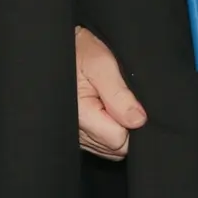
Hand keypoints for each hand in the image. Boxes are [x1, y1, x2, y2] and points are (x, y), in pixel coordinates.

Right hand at [76, 25, 146, 159]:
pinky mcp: (77, 134)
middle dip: (125, 127)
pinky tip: (106, 109)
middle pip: (115, 148)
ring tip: (111, 101)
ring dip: (117, 128)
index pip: (119, 140)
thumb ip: (118, 94)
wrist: (59, 48)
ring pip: (110, 148)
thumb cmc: (79, 52)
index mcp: (81, 116)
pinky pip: (101, 144)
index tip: (130, 101)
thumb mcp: (101, 64)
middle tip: (120, 98)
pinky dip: (109, 130)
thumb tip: (138, 120)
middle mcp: (76, 132)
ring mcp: (76, 136)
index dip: (131, 122)